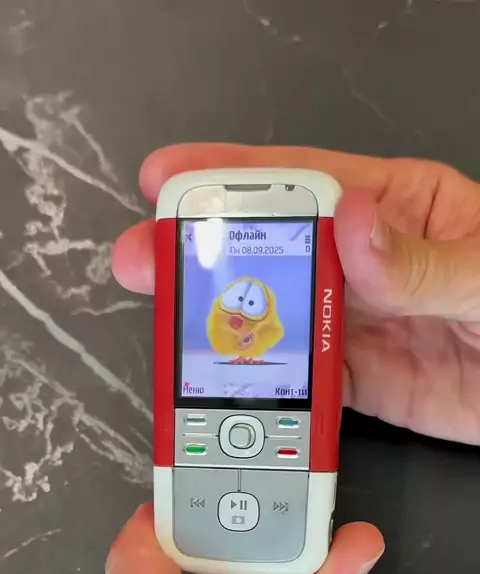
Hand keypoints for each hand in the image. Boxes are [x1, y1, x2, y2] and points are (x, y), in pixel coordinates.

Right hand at [112, 143, 479, 443]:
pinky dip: (264, 388)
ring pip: (277, 320)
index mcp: (398, 207)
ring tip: (170, 332)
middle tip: (146, 259)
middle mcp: (368, 262)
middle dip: (204, 254)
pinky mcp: (364, 379)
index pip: (306, 182)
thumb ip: (422, 259)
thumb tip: (352, 225)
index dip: (234, 178)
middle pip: (273, 253)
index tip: (173, 179)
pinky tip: (226, 386)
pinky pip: (304, 383)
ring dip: (223, 326)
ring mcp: (361, 323)